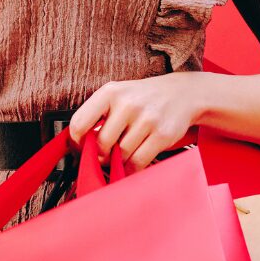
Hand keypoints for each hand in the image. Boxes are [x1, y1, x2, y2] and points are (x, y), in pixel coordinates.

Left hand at [67, 72, 206, 171]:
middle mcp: (128, 104)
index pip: (80, 122)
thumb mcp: (118, 95)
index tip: (81, 148)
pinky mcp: (162, 134)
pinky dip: (132, 168)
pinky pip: (139, 161)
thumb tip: (80, 145)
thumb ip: (98, 115)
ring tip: (123, 155)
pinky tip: (132, 163)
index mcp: (110, 92)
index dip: (77, 142)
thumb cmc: (144, 98)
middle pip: (102, 143)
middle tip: (105, 155)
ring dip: (119, 161)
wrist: (182, 93)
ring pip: (121, 155)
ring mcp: (146, 119)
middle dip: (101, 155)